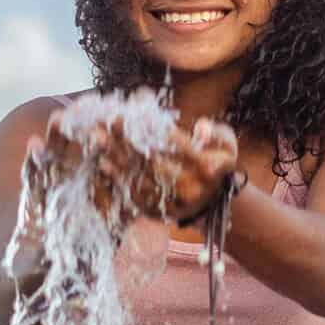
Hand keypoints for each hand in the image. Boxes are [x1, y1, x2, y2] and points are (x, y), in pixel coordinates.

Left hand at [35, 110, 237, 223]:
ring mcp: (169, 201)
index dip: (149, 127)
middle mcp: (186, 186)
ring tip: (97, 137)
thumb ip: (217, 132)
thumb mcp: (227, 145)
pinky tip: (103, 161)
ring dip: (115, 156)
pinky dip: (116, 177)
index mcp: (205, 166)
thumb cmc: (217, 164)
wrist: (211, 203)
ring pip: (137, 175)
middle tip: (105, 121)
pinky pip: (131, 193)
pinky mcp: (155, 211)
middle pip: (149, 158)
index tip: (129, 113)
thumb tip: (200, 127)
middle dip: (125, 139)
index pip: (172, 143)